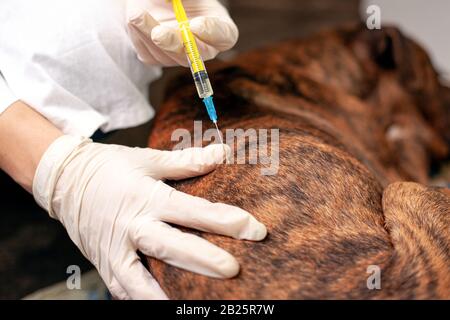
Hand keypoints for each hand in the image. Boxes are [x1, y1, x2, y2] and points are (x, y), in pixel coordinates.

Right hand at [33, 136, 266, 298]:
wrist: (64, 179)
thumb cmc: (110, 167)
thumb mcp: (148, 159)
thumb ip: (187, 161)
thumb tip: (222, 153)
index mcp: (147, 197)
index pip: (192, 211)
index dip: (224, 220)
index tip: (254, 229)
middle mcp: (132, 225)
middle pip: (170, 246)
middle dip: (203, 259)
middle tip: (233, 269)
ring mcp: (115, 248)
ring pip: (141, 278)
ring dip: (166, 294)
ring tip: (194, 307)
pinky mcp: (103, 262)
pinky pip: (121, 288)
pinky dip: (139, 300)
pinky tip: (160, 307)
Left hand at [126, 0, 238, 65]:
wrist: (156, 0)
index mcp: (219, 27)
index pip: (224, 36)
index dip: (213, 32)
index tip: (198, 24)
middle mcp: (203, 47)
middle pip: (195, 55)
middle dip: (175, 43)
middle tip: (160, 33)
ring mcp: (180, 56)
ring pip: (167, 55)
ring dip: (150, 36)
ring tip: (137, 15)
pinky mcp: (158, 58)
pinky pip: (150, 54)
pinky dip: (140, 35)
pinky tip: (136, 18)